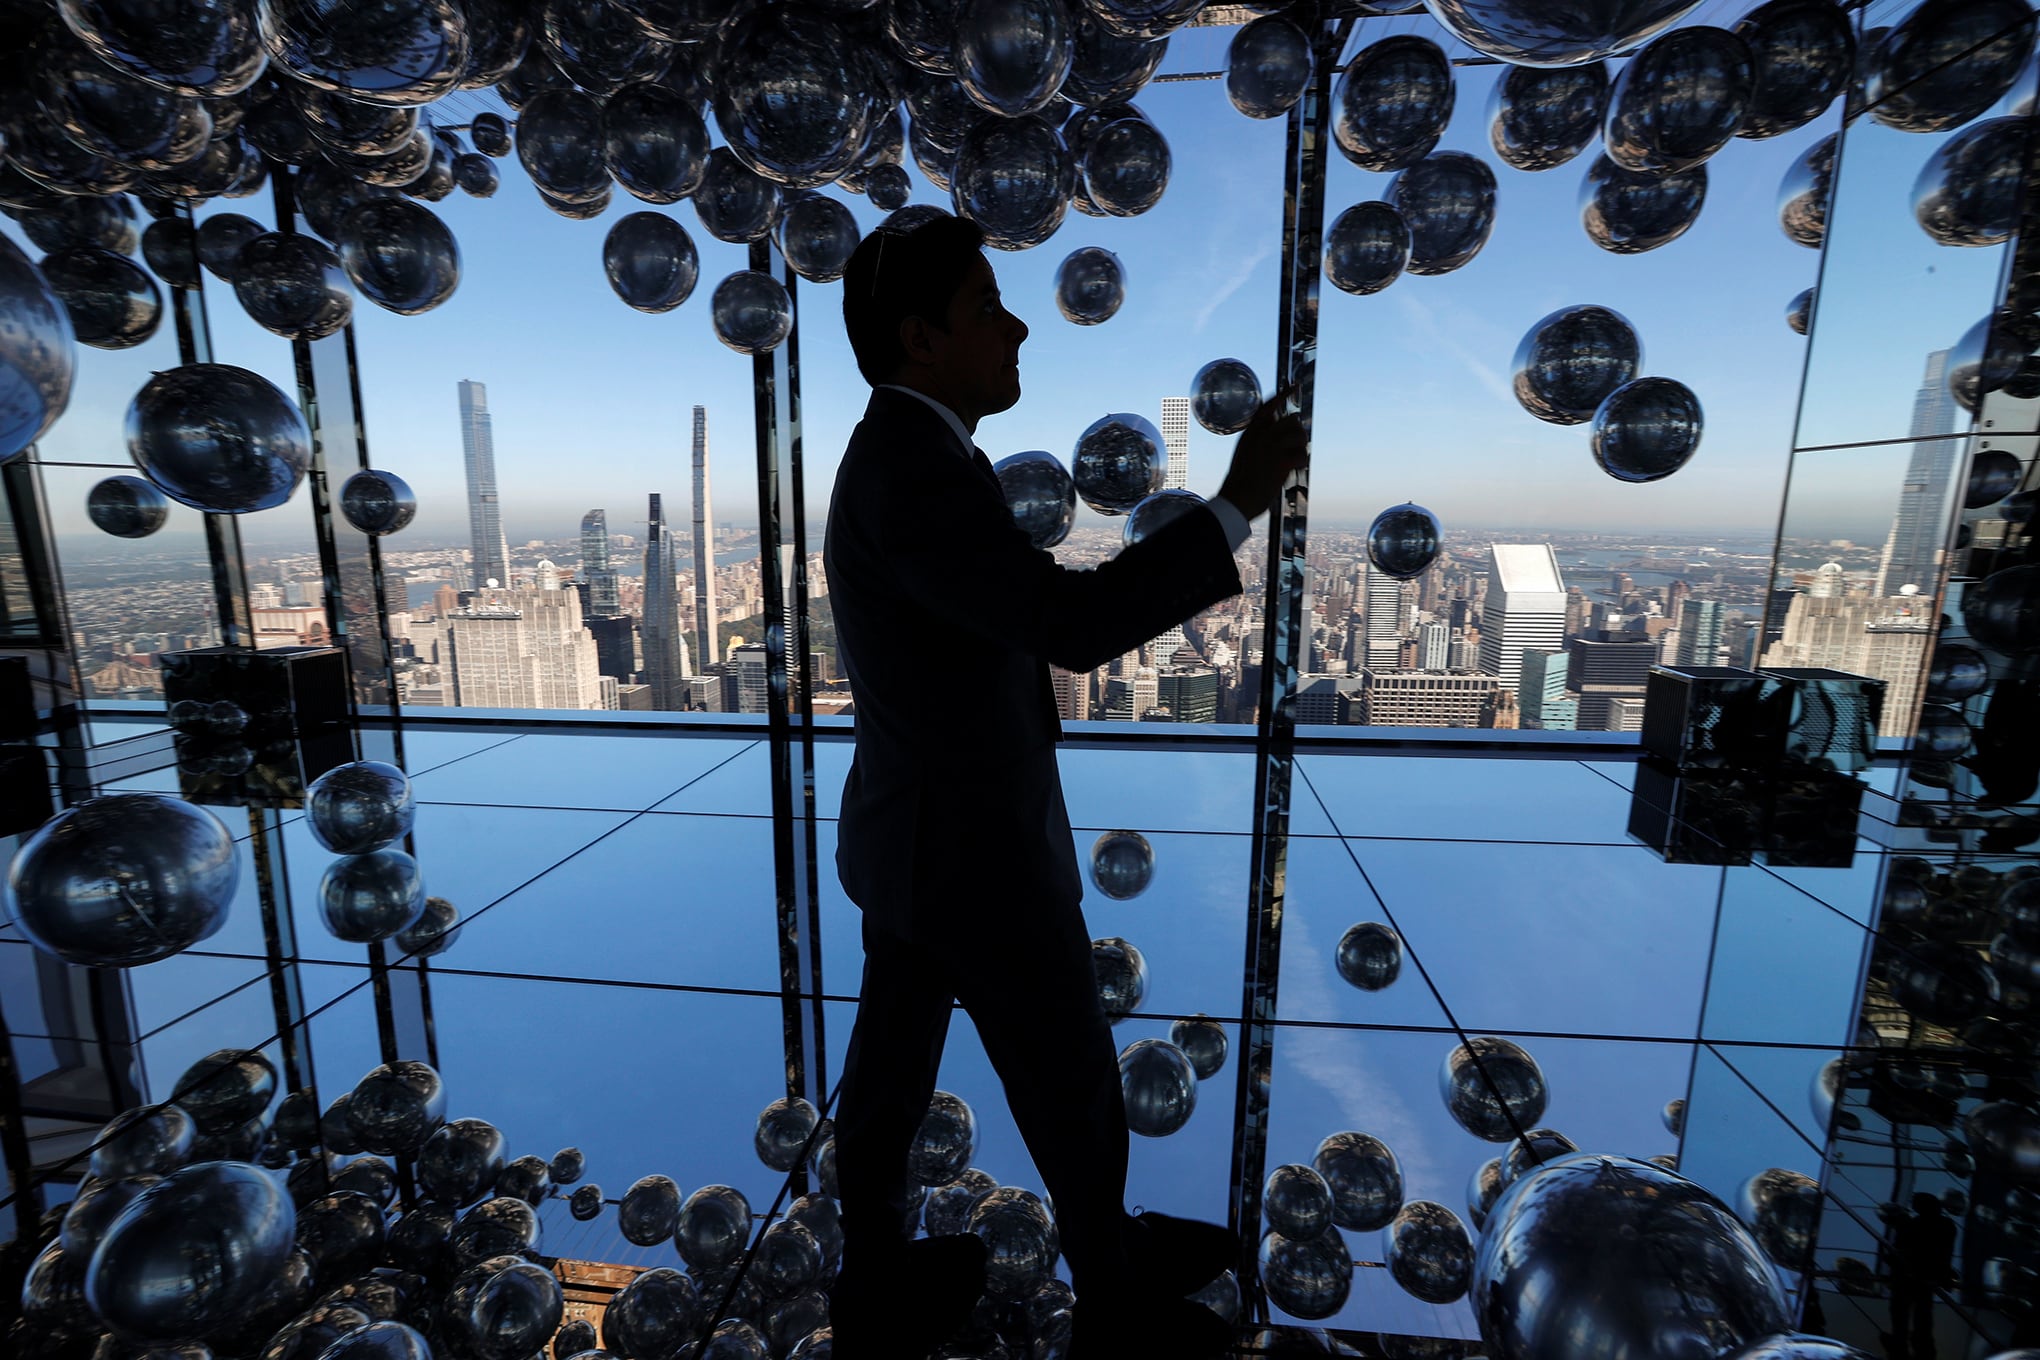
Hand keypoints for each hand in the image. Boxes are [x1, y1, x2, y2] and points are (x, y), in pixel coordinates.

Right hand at [1217, 385, 1307, 518]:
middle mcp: (1261, 435)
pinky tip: (1294, 470)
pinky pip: (1302, 455)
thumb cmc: (1240, 481)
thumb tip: (1277, 430)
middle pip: (1292, 421)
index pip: (1268, 406)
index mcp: (1250, 432)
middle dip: (1298, 432)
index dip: (1283, 394)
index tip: (1295, 386)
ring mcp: (1271, 447)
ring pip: (1300, 436)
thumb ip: (1258, 439)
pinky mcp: (1281, 461)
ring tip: (1294, 460)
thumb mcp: (1244, 452)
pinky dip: (1302, 463)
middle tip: (1296, 446)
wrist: (1237, 500)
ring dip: (1301, 448)